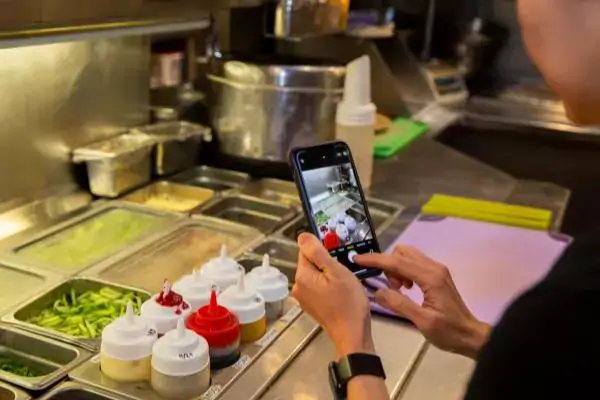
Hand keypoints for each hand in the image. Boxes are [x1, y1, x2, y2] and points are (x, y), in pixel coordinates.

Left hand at [293, 233, 374, 358]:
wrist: (352, 333)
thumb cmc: (348, 301)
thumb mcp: (336, 271)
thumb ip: (317, 252)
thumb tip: (302, 236)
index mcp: (301, 276)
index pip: (306, 250)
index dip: (322, 251)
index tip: (337, 259)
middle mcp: (297, 286)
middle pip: (310, 263)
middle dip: (326, 264)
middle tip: (343, 272)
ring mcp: (303, 298)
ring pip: (315, 275)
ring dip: (328, 275)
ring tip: (343, 284)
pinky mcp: (311, 305)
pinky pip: (317, 287)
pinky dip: (327, 286)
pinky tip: (339, 293)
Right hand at [355, 246, 490, 358]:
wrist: (471, 336)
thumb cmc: (448, 332)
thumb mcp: (422, 321)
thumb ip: (400, 304)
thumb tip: (377, 292)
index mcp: (430, 277)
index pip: (397, 262)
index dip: (375, 260)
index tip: (358, 259)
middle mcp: (434, 268)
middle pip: (402, 253)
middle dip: (388, 265)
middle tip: (391, 288)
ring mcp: (437, 270)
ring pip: (408, 256)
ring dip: (396, 268)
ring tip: (398, 290)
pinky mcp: (437, 275)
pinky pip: (414, 264)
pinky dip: (404, 271)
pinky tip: (406, 289)